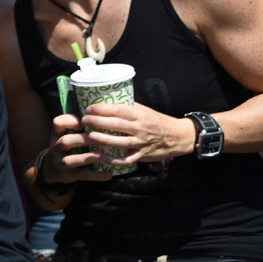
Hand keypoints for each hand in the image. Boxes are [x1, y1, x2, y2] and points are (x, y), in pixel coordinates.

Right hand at [41, 114, 112, 183]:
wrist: (51, 170)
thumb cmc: (67, 147)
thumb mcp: (66, 134)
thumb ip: (78, 126)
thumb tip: (104, 113)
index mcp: (57, 134)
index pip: (57, 122)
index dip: (70, 121)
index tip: (83, 123)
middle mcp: (56, 147)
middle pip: (65, 141)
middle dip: (82, 140)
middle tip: (99, 138)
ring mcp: (60, 162)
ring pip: (70, 160)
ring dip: (87, 157)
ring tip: (101, 156)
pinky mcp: (67, 175)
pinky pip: (81, 175)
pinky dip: (95, 175)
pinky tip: (108, 174)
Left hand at [78, 102, 194, 166]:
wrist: (178, 136)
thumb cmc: (158, 122)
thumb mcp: (145, 111)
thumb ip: (129, 108)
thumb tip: (107, 101)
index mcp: (140, 115)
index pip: (119, 110)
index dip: (102, 109)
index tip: (89, 108)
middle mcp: (140, 128)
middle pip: (117, 124)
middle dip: (98, 122)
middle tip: (84, 120)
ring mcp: (141, 143)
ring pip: (121, 142)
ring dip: (104, 139)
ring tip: (90, 136)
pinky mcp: (142, 155)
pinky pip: (126, 159)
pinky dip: (113, 160)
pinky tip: (100, 157)